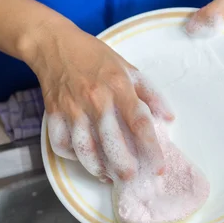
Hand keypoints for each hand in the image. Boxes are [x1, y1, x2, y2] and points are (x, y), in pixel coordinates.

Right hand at [27, 19, 173, 182]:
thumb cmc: (95, 57)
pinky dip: (72, 157)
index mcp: (119, 87)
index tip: (158, 166)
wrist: (54, 44)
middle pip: (111, 141)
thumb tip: (169, 118)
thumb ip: (151, 93)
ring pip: (84, 148)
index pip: (139, 122)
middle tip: (132, 178)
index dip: (151, 147)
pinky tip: (85, 160)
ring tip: (109, 176)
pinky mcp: (54, 113)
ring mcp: (73, 108)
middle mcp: (96, 99)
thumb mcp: (129, 68)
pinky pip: (61, 143)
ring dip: (97, 167)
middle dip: (123, 165)